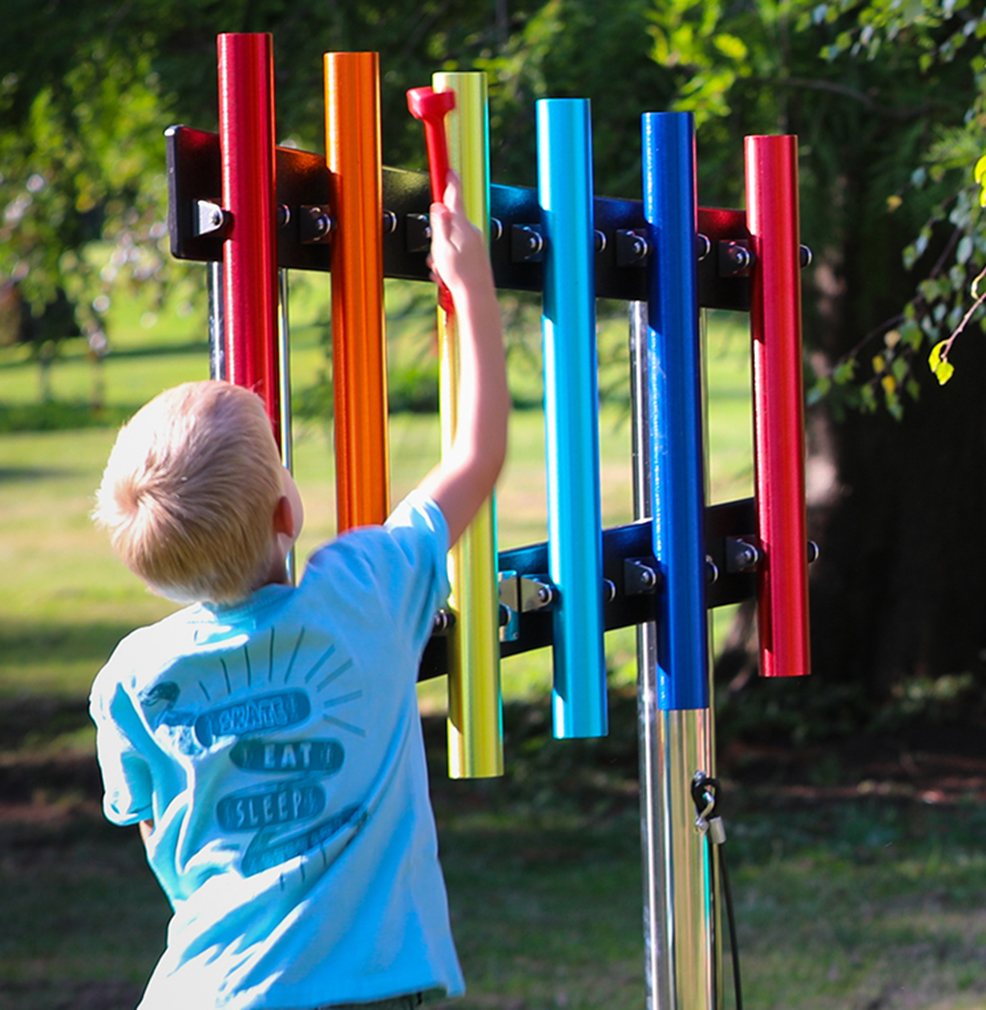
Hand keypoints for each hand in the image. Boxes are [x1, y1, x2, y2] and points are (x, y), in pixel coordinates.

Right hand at [428, 172, 494, 300]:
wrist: (476, 295)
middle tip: (435, 252)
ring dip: (441, 253)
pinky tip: (447, 273)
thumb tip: (439, 206)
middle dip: (438, 236)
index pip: (455, 196)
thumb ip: (439, 224)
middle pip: (449, 223)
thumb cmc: (460, 275)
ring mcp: (475, 242)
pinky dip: (449, 261)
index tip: (449, 171)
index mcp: (461, 225)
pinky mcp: (477, 254)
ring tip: (441, 268)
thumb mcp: (441, 246)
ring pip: (451, 240)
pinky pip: (458, 251)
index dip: (450, 182)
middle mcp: (471, 231)